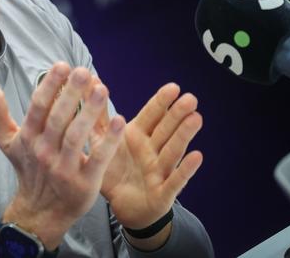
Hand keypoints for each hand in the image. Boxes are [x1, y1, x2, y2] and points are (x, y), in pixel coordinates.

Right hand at [0, 62, 125, 248]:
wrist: (40, 212)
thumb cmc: (28, 169)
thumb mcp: (9, 142)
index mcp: (29, 138)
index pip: (38, 107)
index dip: (49, 85)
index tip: (61, 65)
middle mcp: (44, 151)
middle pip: (58, 118)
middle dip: (70, 93)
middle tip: (83, 71)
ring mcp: (63, 168)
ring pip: (76, 136)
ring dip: (89, 112)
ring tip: (102, 89)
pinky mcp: (84, 183)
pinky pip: (97, 159)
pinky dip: (108, 141)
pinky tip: (119, 121)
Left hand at [99, 83, 202, 233]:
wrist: (120, 207)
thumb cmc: (114, 170)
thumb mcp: (102, 142)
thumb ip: (99, 115)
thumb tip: (92, 82)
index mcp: (137, 136)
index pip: (152, 116)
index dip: (161, 102)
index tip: (174, 87)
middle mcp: (152, 150)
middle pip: (166, 129)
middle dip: (177, 114)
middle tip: (190, 99)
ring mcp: (160, 170)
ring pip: (173, 150)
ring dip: (184, 135)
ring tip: (196, 118)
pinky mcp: (164, 192)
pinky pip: (175, 180)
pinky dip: (186, 169)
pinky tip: (197, 156)